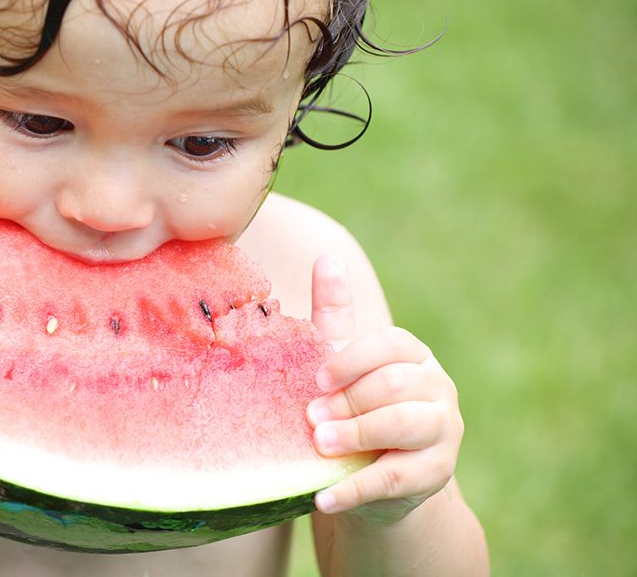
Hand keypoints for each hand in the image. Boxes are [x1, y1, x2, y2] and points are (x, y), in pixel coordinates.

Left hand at [307, 255, 463, 522]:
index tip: (317, 378)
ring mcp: (443, 432)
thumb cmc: (355, 404)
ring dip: (358, 436)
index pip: (389, 345)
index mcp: (412, 354)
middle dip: (350, 401)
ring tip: (320, 446)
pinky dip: (355, 489)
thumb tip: (327, 257)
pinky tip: (323, 497)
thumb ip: (334, 314)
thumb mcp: (342, 362)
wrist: (377, 474)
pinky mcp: (436, 474)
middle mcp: (436, 388)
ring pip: (405, 426)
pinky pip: (395, 479)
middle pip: (395, 386)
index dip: (352, 360)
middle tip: (310, 418)